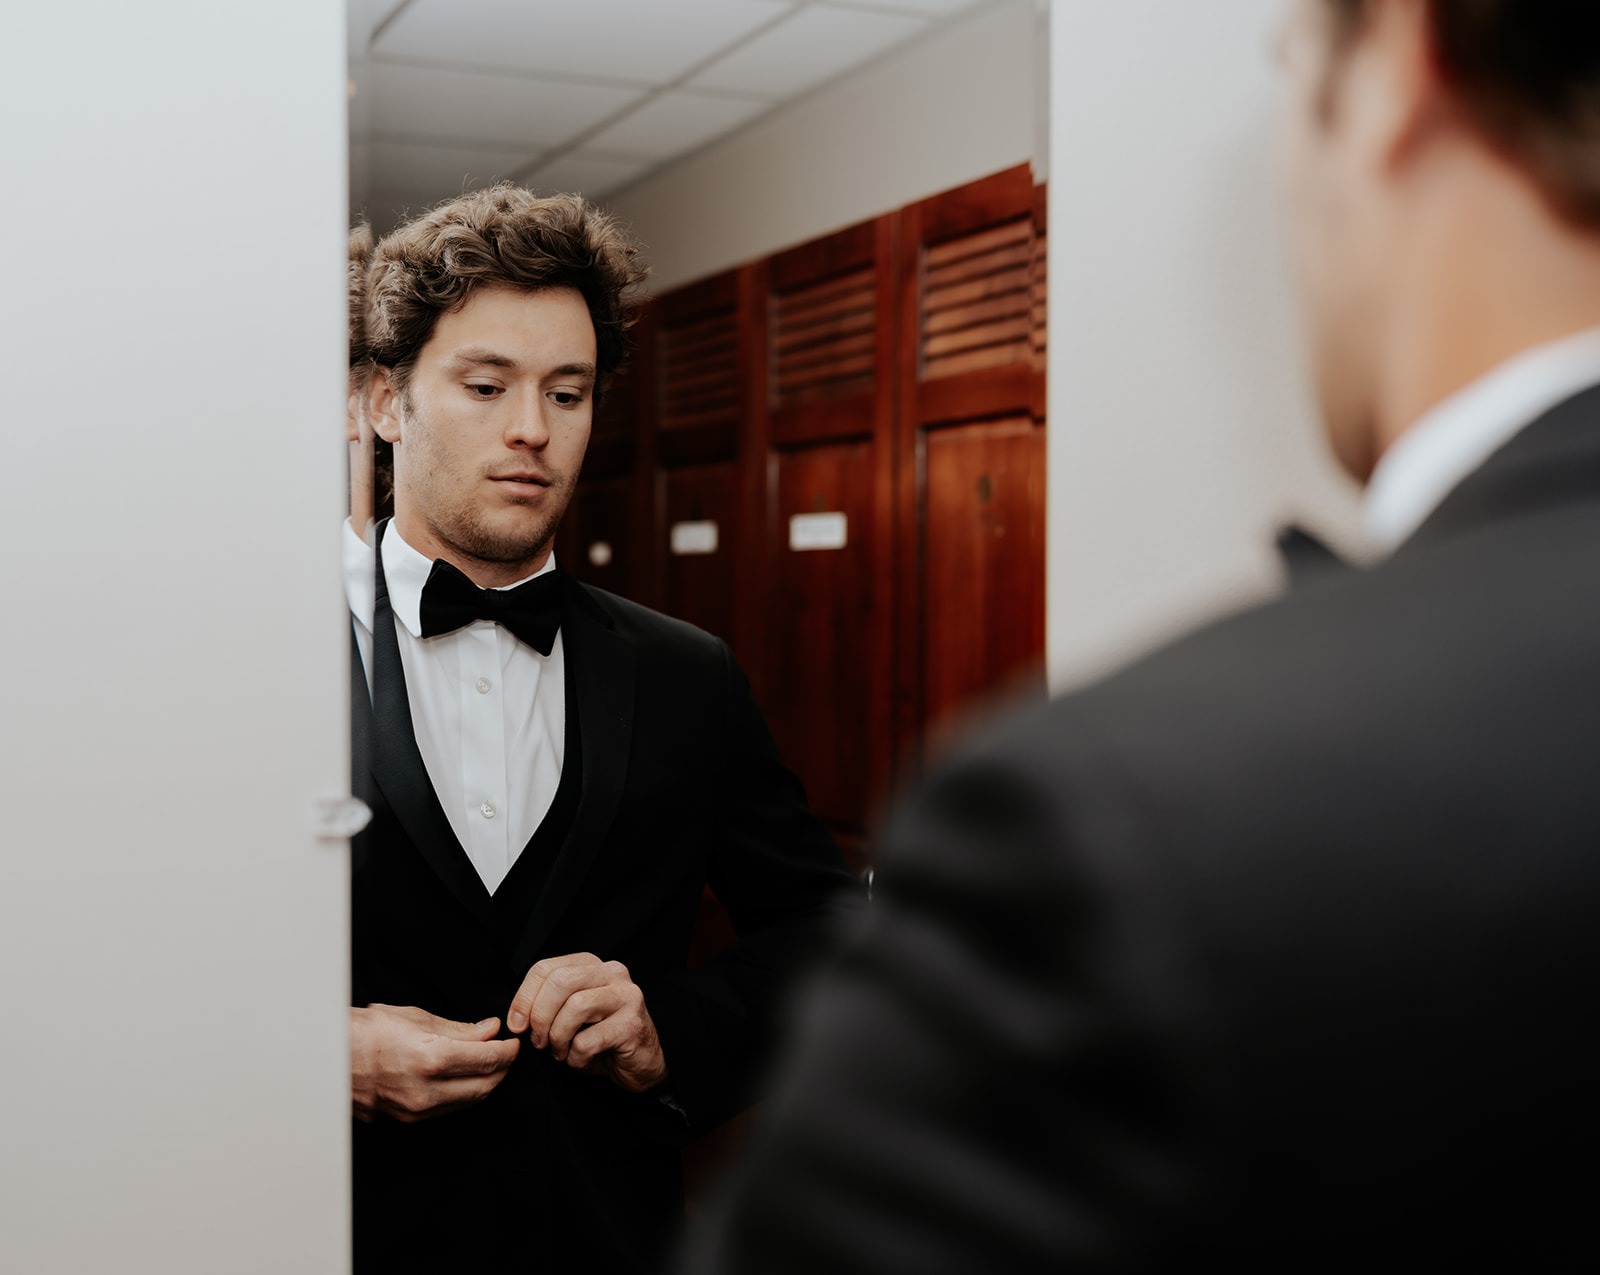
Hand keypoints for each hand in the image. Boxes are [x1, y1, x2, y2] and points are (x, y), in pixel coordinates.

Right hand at [350, 1004, 519, 1122]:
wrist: (327, 1058)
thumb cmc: (366, 1031)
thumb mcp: (416, 1018)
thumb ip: (458, 1029)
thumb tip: (488, 1030)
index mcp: (431, 1059)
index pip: (488, 1061)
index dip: (507, 1051)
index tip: (513, 1042)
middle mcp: (426, 1091)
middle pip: (485, 1087)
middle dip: (502, 1070)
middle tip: (507, 1053)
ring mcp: (416, 1110)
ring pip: (468, 1102)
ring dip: (485, 1084)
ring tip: (489, 1063)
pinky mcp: (407, 1119)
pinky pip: (447, 1109)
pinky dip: (463, 1094)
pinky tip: (463, 1078)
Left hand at [507, 953, 667, 1093]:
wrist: (641, 1064)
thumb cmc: (601, 1039)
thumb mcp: (570, 1015)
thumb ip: (547, 1005)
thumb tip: (516, 1018)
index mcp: (591, 965)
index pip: (546, 968)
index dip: (524, 997)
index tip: (517, 1025)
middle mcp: (612, 973)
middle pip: (560, 981)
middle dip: (539, 1016)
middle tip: (538, 1041)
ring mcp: (626, 996)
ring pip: (575, 1007)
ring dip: (558, 1037)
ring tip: (561, 1052)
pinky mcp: (633, 1024)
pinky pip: (588, 1040)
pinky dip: (576, 1057)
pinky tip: (583, 1060)